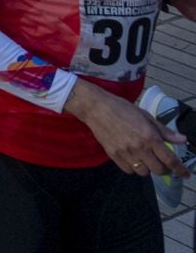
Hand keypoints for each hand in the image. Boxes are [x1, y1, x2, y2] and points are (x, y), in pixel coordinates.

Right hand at [69, 81, 188, 178]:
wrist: (95, 107)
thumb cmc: (122, 108)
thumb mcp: (146, 116)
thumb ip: (164, 131)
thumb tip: (182, 140)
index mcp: (149, 136)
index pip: (170, 159)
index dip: (180, 170)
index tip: (186, 174)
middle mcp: (139, 147)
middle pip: (158, 170)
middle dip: (164, 169)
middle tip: (162, 163)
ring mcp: (125, 152)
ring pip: (144, 172)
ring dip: (148, 168)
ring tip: (146, 159)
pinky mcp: (113, 155)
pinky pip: (129, 170)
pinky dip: (134, 168)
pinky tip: (133, 159)